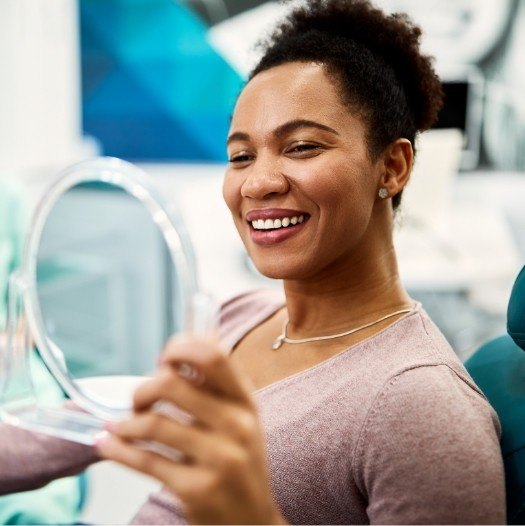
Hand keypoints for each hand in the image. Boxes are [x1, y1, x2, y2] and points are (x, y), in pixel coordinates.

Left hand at [95, 336, 285, 524]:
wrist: (253, 519)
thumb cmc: (240, 461)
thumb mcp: (240, 417)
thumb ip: (216, 385)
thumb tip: (186, 344)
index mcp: (245, 400)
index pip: (212, 355)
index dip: (180, 347)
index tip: (165, 358)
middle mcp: (236, 425)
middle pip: (172, 383)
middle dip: (143, 389)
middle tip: (139, 401)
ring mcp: (218, 458)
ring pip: (153, 423)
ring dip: (127, 424)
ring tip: (123, 427)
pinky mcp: (196, 489)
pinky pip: (145, 461)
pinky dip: (117, 450)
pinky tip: (108, 445)